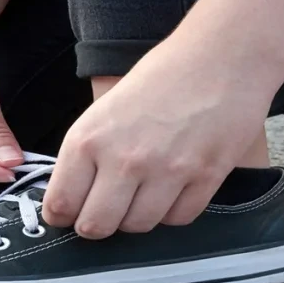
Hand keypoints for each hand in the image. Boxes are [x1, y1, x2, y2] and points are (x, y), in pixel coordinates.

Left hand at [43, 43, 276, 238]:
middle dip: (97, 225)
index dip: (62, 216)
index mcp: (89, 138)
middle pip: (95, 227)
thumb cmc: (162, 77)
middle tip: (106, 211)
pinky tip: (174, 188)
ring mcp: (166, 171)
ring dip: (137, 216)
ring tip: (143, 192)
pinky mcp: (205, 178)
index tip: (69, 215)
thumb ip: (88, 154)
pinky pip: (177, 219)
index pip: (61, 204)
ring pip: (137, 227)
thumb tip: (73, 197)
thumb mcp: (106, 109)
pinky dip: (172, 211)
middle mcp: (124, 159)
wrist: (222, 55)